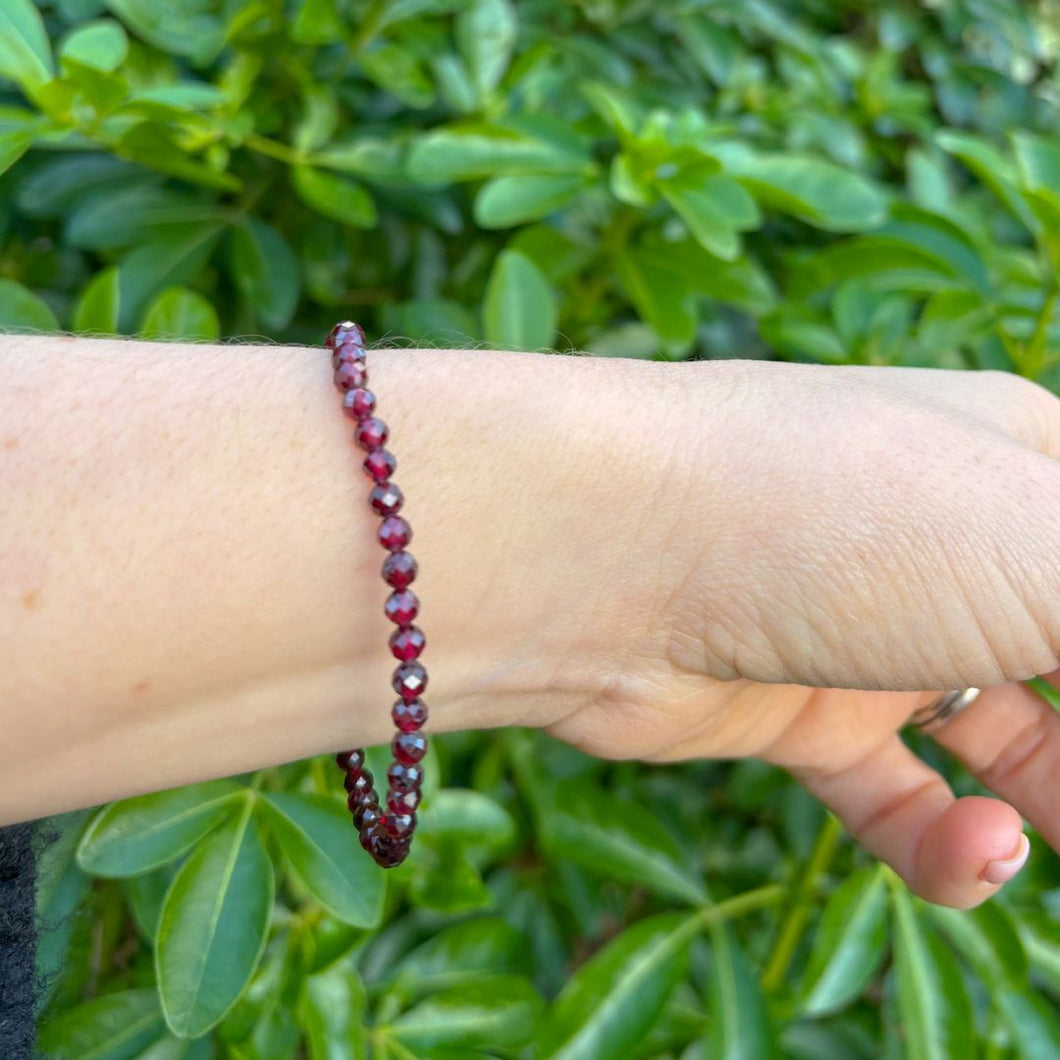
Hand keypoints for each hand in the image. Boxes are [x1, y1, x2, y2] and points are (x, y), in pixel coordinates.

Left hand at [542, 359, 1059, 908]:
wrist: (599, 554)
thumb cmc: (832, 514)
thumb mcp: (1044, 546)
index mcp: (1022, 464)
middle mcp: (944, 543)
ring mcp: (868, 631)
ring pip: (1009, 738)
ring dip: (1059, 803)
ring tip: (1042, 835)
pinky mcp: (791, 712)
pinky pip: (896, 798)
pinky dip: (947, 846)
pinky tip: (969, 855)